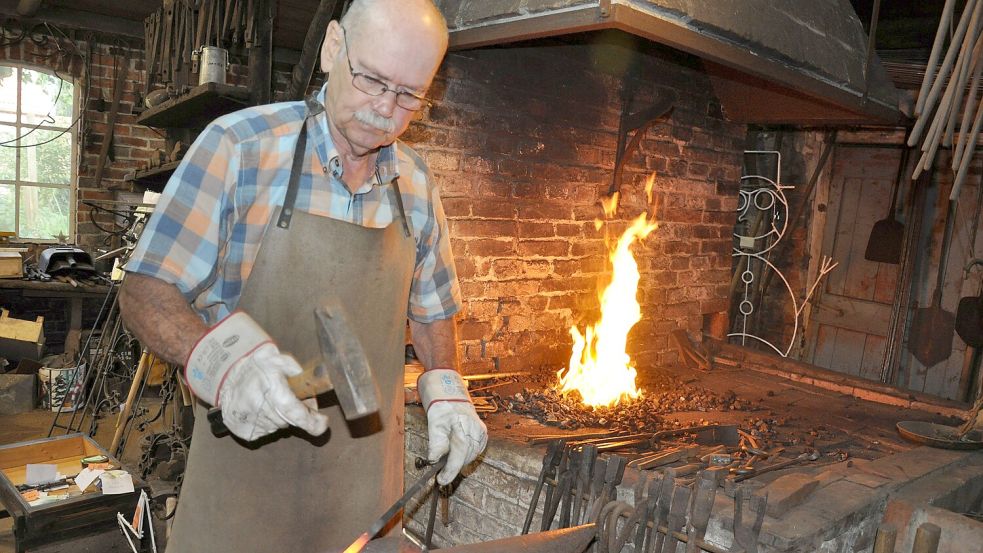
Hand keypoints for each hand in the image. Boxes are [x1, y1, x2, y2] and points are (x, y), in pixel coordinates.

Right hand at [218, 344, 328, 440]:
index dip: (311, 422)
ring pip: (278, 426)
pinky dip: (267, 422)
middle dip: (295, 412)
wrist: (227, 376)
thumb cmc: (258, 367)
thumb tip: (313, 398)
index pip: (294, 412)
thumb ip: (300, 377)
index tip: (322, 422)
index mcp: (271, 390)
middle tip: (288, 398)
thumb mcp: (281, 362)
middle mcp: (260, 408)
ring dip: (279, 416)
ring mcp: (250, 422)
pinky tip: (259, 408)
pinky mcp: (244, 432)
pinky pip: (265, 431)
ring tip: (268, 400)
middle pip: (289, 420)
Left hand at [418, 369, 487, 484]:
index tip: (441, 480)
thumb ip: (435, 443)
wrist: (454, 399)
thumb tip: (433, 460)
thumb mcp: (434, 425)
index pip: (459, 453)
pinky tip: (457, 452)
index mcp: (463, 426)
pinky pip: (475, 452)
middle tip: (441, 472)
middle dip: (452, 467)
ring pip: (471, 457)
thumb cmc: (443, 411)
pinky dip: (465, 456)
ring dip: (459, 462)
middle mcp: (476, 430)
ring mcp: (482, 433)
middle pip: (465, 457)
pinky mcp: (483, 436)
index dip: (450, 470)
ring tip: (448, 458)